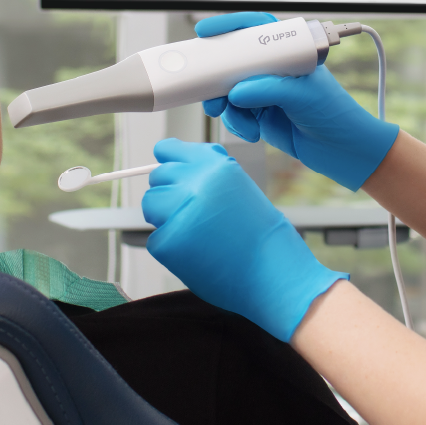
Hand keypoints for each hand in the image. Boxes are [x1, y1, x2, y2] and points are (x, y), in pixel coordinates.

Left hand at [139, 138, 344, 341]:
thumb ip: (208, 174)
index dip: (168, 162)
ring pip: (150, 205)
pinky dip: (171, 248)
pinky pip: (156, 239)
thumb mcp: (240, 188)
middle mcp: (195, 182)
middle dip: (170, 194)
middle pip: (158, 178)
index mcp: (215, 165)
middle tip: (195, 216)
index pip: (169, 149)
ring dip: (164, 217)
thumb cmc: (261, 236)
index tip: (170, 172)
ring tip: (195, 234)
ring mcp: (179, 211)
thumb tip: (173, 164)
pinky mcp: (168, 242)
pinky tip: (197, 254)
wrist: (275, 274)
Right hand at [194, 12, 399, 191]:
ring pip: (230, 90)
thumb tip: (236, 92)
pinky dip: (236, 123)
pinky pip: (235, 114)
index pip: (256, 30)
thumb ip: (268, 90)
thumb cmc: (338, 116)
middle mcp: (275, 69)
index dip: (230, 27)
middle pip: (235, 61)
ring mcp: (265, 92)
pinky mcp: (260, 115)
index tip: (207, 31)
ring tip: (230, 115)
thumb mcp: (304, 96)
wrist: (344, 152)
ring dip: (226, 105)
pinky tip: (251, 131)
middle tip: (206, 85)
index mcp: (291, 52)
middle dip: (217, 74)